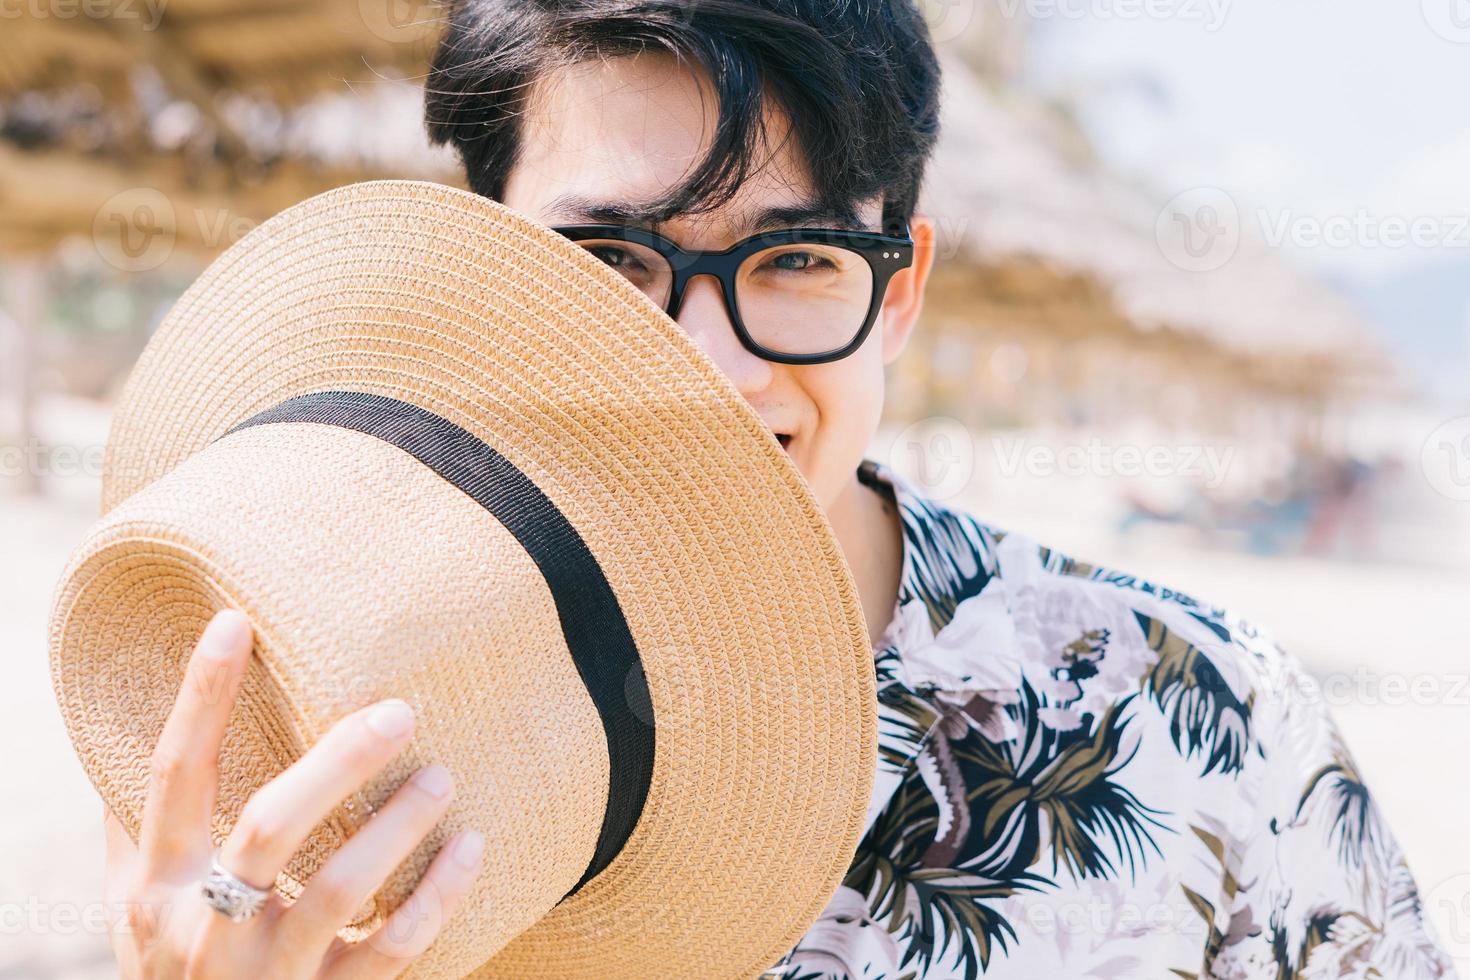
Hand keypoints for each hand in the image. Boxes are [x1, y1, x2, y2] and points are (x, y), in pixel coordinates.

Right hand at [101, 609, 484, 977]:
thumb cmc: (172, 966)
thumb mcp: (135, 908)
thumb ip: (137, 832)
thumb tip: (127, 732)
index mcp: (158, 888)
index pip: (176, 776)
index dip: (201, 698)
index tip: (235, 622)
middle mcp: (208, 930)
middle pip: (268, 829)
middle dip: (335, 764)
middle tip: (398, 711)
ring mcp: (271, 975)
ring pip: (338, 893)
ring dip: (396, 829)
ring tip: (442, 776)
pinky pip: (392, 953)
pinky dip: (437, 899)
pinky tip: (473, 848)